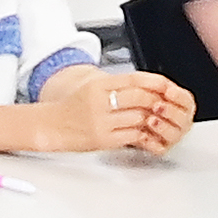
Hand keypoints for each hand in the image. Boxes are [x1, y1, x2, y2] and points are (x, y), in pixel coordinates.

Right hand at [36, 69, 193, 153]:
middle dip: (157, 103)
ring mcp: (101, 120)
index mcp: (99, 84)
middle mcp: (100, 100)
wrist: (50, 125)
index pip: (135, 78)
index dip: (155, 83)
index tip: (167, 87)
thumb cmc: (72, 108)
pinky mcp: (101, 139)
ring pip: (139, 117)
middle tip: (164, 107)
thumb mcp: (94, 89)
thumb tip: (147, 89)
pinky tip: (143, 135)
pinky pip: (131, 135)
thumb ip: (118, 88)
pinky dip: (142, 135)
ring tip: (155, 122)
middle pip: (140, 97)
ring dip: (151, 121)